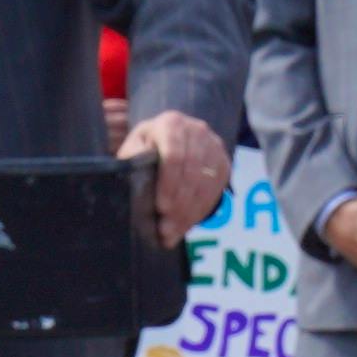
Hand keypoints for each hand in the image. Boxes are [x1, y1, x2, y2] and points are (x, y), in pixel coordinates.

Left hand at [123, 109, 228, 237]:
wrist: (170, 140)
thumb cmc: (146, 147)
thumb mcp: (134, 149)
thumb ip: (133, 161)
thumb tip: (135, 184)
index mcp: (171, 124)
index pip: (174, 154)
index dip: (169, 183)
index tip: (161, 207)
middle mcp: (197, 130)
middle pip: (192, 172)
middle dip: (179, 204)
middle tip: (165, 229)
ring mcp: (214, 146)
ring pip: (206, 184)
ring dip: (189, 213)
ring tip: (171, 233)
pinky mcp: (224, 162)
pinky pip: (216, 191)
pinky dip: (200, 212)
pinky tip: (185, 226)